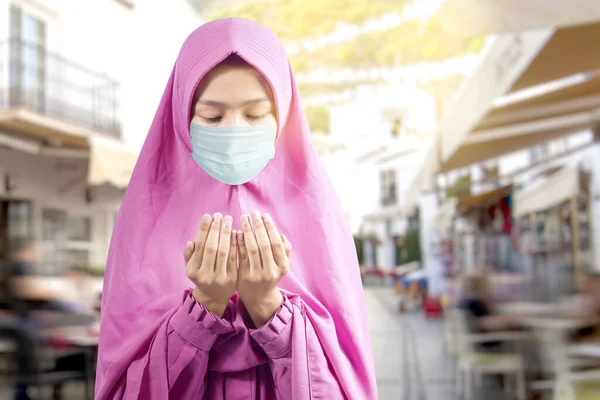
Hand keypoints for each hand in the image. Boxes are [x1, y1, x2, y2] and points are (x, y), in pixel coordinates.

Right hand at [184, 213, 236, 317]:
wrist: (213, 297)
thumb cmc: (201, 276)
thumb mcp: (190, 267)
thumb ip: (189, 254)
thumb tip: (191, 241)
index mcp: (193, 270)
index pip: (199, 246)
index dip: (203, 230)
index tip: (208, 216)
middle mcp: (205, 275)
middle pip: (211, 247)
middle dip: (215, 229)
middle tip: (219, 215)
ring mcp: (219, 278)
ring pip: (224, 252)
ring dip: (226, 233)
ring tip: (228, 219)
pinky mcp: (232, 279)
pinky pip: (234, 258)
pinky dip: (235, 244)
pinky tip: (237, 232)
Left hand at [237, 211, 291, 326]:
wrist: (259, 297)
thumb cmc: (271, 274)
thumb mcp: (282, 265)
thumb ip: (285, 250)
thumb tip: (281, 234)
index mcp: (283, 266)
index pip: (276, 242)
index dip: (270, 227)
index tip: (264, 215)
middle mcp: (271, 271)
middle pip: (264, 244)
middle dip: (258, 226)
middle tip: (253, 213)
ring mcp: (257, 275)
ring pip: (251, 249)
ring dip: (247, 231)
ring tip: (243, 218)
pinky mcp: (243, 277)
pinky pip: (241, 255)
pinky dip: (239, 242)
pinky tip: (236, 231)